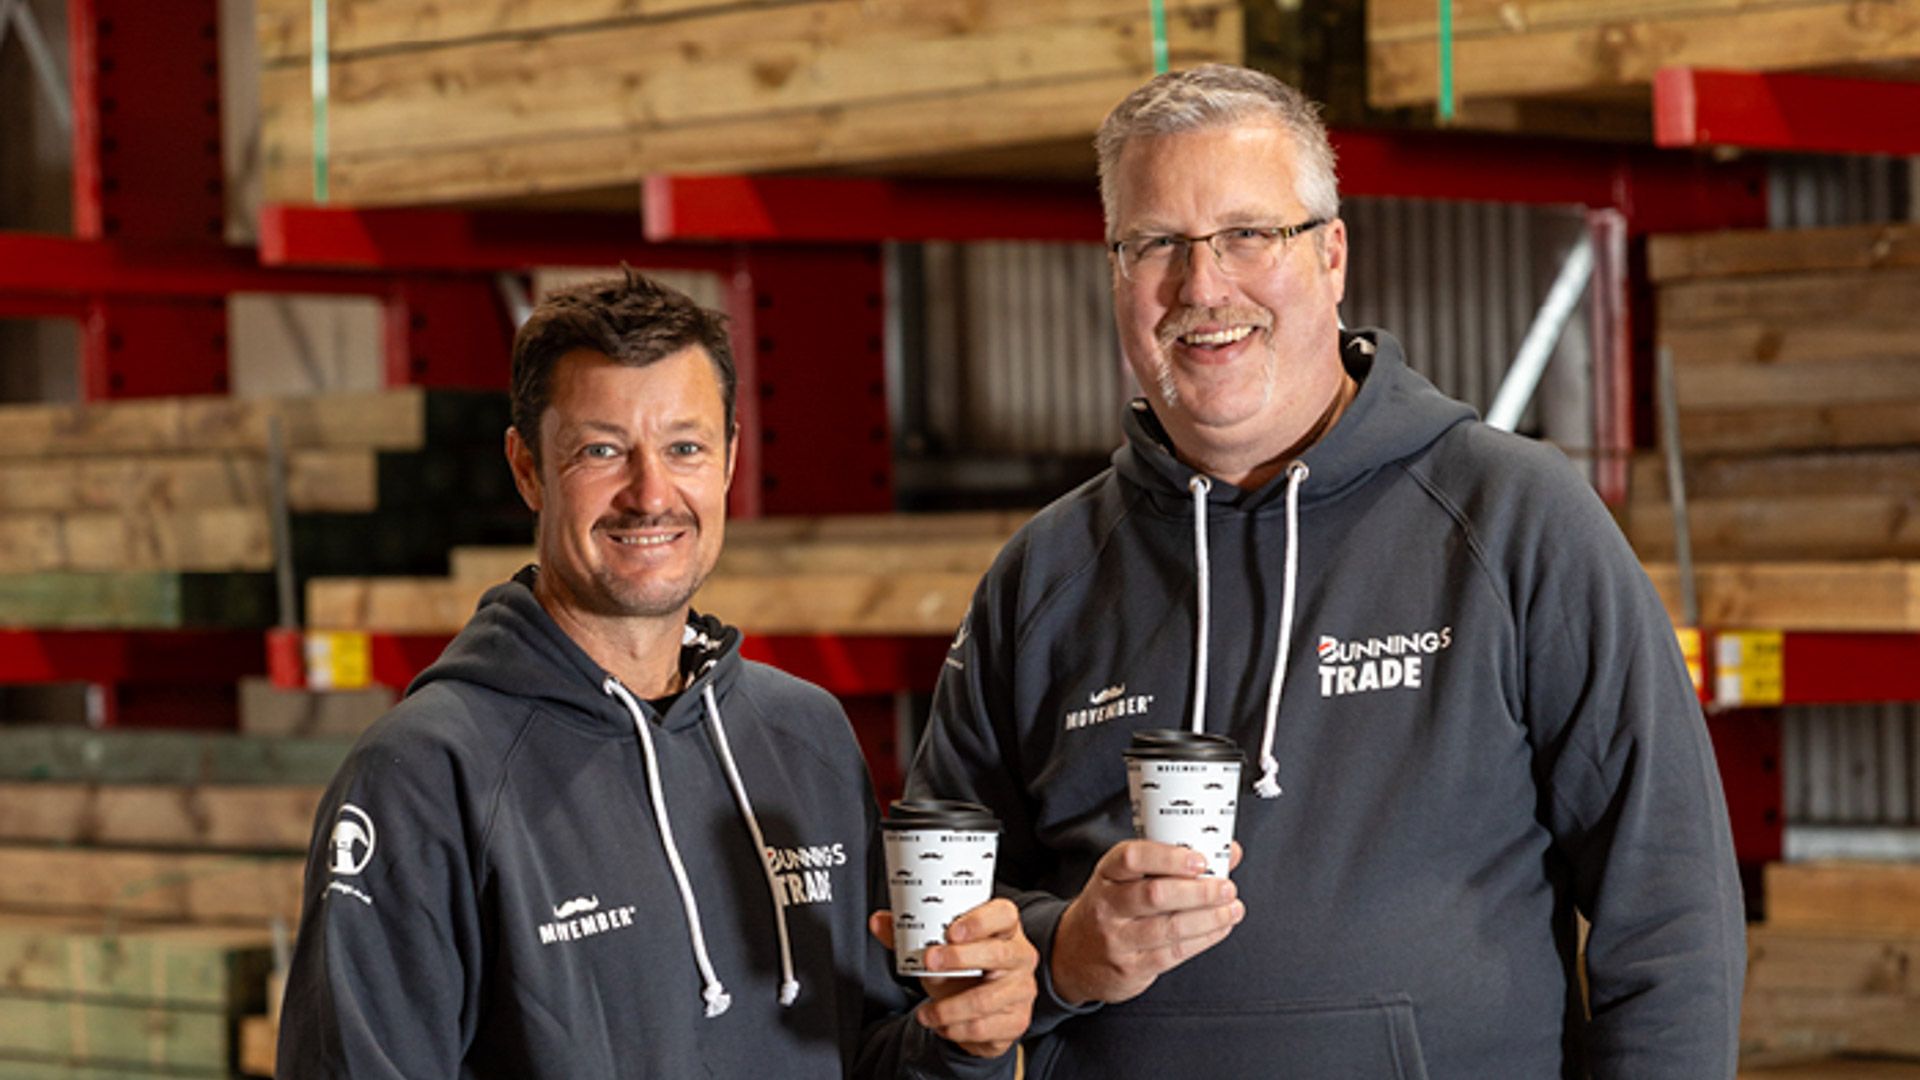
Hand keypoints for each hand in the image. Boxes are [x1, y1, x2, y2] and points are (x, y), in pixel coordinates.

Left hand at [869, 898, 1035, 1058]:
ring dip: (948, 1008)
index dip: (980, 921)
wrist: (978, 1014)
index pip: (1004, 914)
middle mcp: (1019, 956)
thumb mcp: (937, 952)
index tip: (951, 931)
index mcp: (1003, 929)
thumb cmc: (963, 972)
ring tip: (926, 1013)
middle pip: (998, 954)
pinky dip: (956, 1029)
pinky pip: (984, 1027)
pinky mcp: (1017, 1019)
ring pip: (986, 999)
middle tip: (929, 963)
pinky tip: (943, 1025)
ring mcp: (1022, 989)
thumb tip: (878, 921)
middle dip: (960, 959)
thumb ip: (907, 936)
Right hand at [1049, 840, 1243, 1006]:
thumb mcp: (1127, 880)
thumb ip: (1173, 864)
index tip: (1199, 859)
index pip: (1131, 857)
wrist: (1073, 957)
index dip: (1168, 857)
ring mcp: (1117, 939)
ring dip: (1208, 917)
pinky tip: (1219, 928)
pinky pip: (1174, 953)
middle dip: (1198, 891)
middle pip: (1155, 894)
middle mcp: (1107, 905)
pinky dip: (1204, 939)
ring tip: (1231, 908)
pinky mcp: (1131, 967)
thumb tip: (1226, 852)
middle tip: (1226, 887)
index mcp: (1107, 875)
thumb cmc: (1110, 910)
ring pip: (1169, 927)